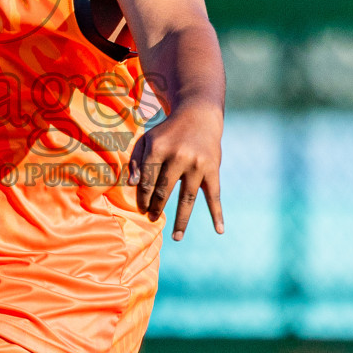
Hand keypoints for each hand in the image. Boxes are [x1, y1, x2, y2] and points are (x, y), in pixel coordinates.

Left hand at [127, 100, 223, 239]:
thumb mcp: (147, 139)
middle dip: (156, 207)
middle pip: (164, 191)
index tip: (141, 209)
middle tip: (152, 218)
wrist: (198, 115)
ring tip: (176, 237)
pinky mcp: (213, 169)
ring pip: (187, 198)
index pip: (147, 181)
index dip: (142, 198)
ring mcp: (197, 164)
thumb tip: (132, 185)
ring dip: (181, 220)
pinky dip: (218, 214)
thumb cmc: (168, 132)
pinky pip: (214, 195)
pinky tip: (219, 230)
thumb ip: (136, 160)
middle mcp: (178, 156)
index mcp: (158, 148)